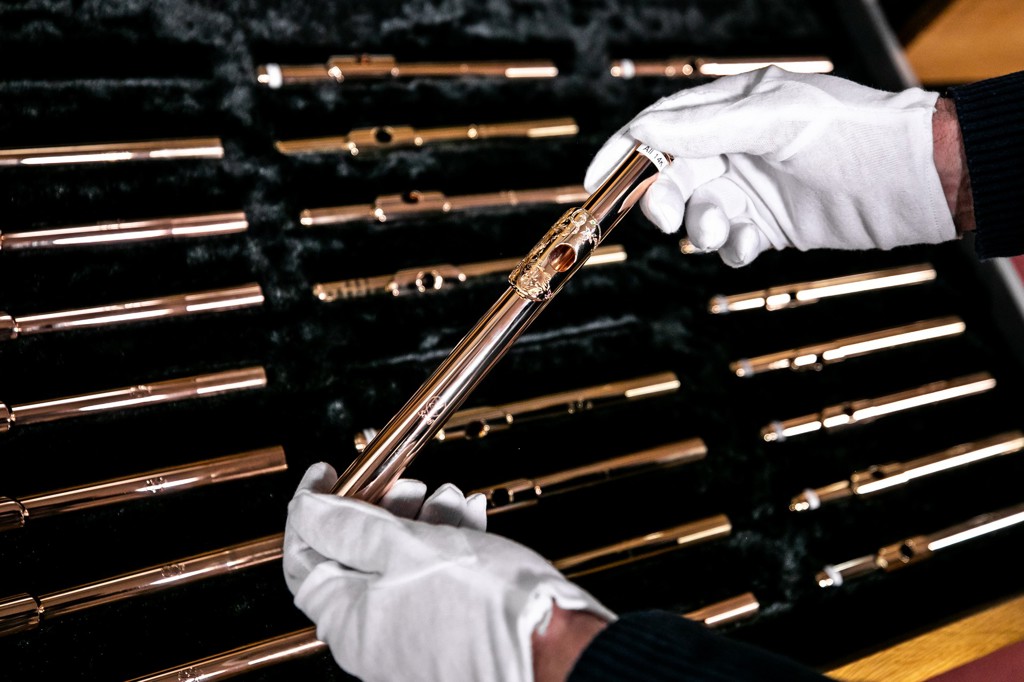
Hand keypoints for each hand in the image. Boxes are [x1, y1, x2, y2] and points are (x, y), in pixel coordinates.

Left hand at [283, 463, 614, 681]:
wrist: (558, 646)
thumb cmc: (488, 608)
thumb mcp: (407, 547)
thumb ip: (349, 525)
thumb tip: (306, 510)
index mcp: (349, 622)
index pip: (306, 555)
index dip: (313, 506)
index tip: (327, 474)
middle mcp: (375, 637)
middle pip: (356, 556)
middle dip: (380, 507)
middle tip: (401, 483)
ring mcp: (412, 636)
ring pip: (401, 563)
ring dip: (420, 519)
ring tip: (447, 496)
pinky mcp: (448, 631)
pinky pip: (432, 580)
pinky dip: (446, 543)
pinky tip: (468, 519)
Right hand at [585, 66, 957, 266]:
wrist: (913, 183)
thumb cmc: (853, 135)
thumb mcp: (776, 121)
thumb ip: (707, 130)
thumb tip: (645, 134)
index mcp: (733, 108)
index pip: (662, 127)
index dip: (624, 153)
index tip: (594, 182)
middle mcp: (737, 148)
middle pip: (672, 176)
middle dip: (665, 200)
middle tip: (672, 217)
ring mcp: (752, 188)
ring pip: (697, 215)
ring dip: (702, 228)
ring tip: (727, 229)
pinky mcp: (769, 225)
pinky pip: (730, 243)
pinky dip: (732, 249)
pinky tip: (754, 244)